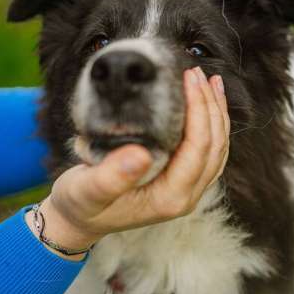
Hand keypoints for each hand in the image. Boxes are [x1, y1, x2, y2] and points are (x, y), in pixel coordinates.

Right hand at [26, 67, 229, 259]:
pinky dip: (210, 125)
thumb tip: (141, 154)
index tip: (188, 78)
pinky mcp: (181, 181)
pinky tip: (205, 103)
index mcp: (169, 197)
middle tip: (196, 72)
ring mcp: (187, 190)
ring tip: (210, 81)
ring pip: (216, 148)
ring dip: (216, 113)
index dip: (199, 110)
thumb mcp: (86, 190)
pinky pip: (207, 151)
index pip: (197, 148)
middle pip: (214, 146)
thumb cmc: (79, 204)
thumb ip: (111, 177)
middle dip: (210, 106)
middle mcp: (185, 196)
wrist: (78, 220)